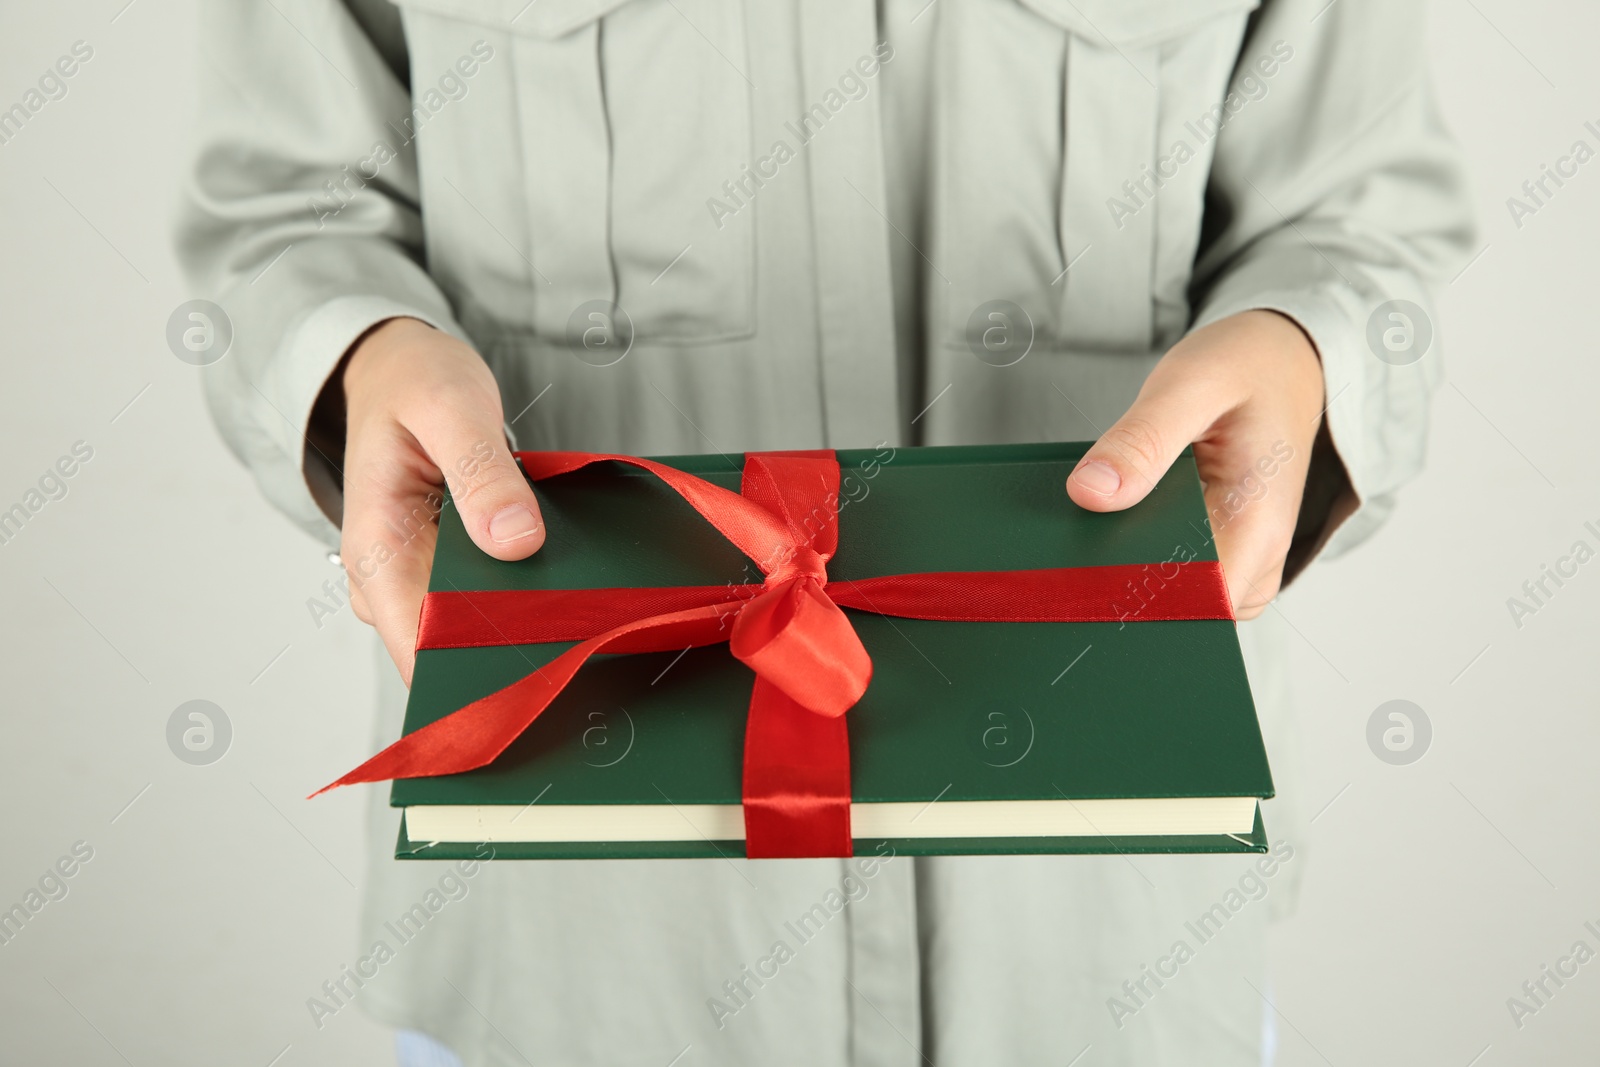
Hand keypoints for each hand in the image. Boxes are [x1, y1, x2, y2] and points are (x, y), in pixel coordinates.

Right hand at [339, 317, 545, 683]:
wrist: (400, 368)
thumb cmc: (416, 383)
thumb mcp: (450, 408)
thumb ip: (481, 473)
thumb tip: (515, 542)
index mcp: (376, 548)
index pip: (416, 648)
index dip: (475, 666)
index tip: (540, 656)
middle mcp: (387, 577)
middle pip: (449, 648)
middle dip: (510, 640)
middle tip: (578, 618)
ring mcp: (415, 577)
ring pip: (470, 628)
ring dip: (521, 616)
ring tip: (575, 594)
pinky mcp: (443, 568)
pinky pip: (483, 598)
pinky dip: (520, 590)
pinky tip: (558, 575)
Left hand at [1065, 310, 1324, 619]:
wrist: (1284, 364)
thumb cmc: (1247, 369)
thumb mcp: (1190, 385)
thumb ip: (1141, 440)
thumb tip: (1090, 494)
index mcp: (1257, 525)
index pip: (1193, 605)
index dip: (1131, 599)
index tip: (1078, 577)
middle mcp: (1257, 558)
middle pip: (1177, 611)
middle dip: (1119, 586)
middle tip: (1068, 546)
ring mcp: (1241, 562)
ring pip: (1172, 602)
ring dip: (1126, 572)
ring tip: (1092, 526)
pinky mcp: (1221, 554)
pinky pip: (1173, 578)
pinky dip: (1137, 557)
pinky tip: (1110, 525)